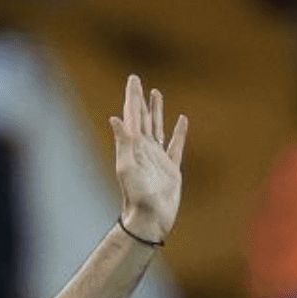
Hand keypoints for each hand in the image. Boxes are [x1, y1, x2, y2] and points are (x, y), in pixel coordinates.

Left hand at [108, 74, 187, 242]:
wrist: (150, 218)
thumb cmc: (137, 196)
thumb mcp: (127, 167)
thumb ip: (122, 142)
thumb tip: (114, 117)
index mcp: (133, 146)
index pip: (132, 115)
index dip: (132, 97)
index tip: (132, 79)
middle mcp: (143, 149)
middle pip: (141, 117)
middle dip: (139, 99)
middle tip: (137, 80)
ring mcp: (157, 157)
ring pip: (156, 127)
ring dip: (155, 111)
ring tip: (156, 93)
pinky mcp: (171, 168)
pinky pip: (175, 145)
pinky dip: (178, 132)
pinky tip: (182, 120)